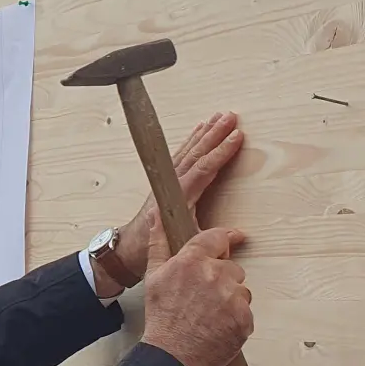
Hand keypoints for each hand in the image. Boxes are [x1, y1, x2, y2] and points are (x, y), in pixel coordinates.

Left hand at [104, 112, 245, 292]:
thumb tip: (236, 235)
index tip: (237, 137)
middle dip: (214, 134)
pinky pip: (179, 156)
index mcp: (176, 197)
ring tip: (217, 118)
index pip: (203, 168)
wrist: (128, 248)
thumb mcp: (184, 245)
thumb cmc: (153, 247)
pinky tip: (198, 133)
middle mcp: (169, 184)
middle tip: (230, 117)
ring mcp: (165, 181)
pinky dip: (190, 143)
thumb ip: (208, 237)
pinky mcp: (164, 182)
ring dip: (203, 134)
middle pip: (195, 153)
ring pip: (186, 151)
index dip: (220, 152)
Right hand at [139, 214, 253, 365]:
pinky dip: (235, 319)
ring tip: (209, 314)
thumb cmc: (162, 318)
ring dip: (229, 300)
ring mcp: (232, 297)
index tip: (232, 239)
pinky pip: (246, 312)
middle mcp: (215, 275)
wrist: (173, 355)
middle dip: (221, 279)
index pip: (217, 238)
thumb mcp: (153, 277)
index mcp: (192, 261)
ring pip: (240, 291)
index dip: (224, 239)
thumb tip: (158, 218)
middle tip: (203, 296)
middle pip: (231, 268)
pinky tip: (217, 325)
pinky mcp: (244, 318)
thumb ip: (159, 243)